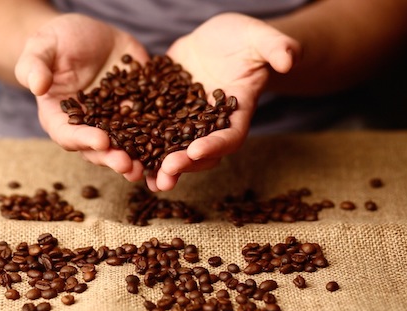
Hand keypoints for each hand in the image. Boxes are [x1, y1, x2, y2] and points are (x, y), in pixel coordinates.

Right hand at [15, 14, 148, 180]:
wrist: (87, 34)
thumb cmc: (56, 41)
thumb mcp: (42, 47)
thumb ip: (35, 66)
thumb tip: (37, 85)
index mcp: (59, 117)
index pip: (68, 134)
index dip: (84, 140)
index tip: (101, 141)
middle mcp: (88, 126)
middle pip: (99, 149)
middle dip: (114, 158)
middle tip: (128, 165)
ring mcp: (114, 120)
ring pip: (126, 144)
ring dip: (138, 159)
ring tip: (151, 168)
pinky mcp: (137, 109)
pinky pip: (150, 125)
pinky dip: (161, 138)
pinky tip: (173, 145)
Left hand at [146, 13, 299, 190]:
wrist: (219, 39)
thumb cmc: (246, 39)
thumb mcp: (259, 38)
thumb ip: (276, 48)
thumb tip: (288, 59)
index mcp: (236, 113)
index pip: (229, 136)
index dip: (214, 146)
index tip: (196, 151)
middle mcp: (209, 124)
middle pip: (197, 152)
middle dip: (181, 164)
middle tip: (164, 175)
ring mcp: (185, 120)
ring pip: (170, 147)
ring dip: (155, 164)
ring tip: (137, 175)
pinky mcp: (165, 109)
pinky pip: (149, 128)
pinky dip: (136, 141)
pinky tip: (117, 149)